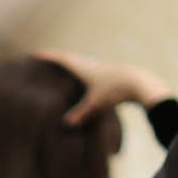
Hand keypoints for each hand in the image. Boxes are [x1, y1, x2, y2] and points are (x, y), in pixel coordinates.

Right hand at [31, 50, 172, 125]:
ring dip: (73, 63)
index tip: (37, 53)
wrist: (140, 83)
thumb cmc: (115, 90)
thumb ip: (80, 114)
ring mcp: (103, 68)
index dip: (50, 57)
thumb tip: (66, 124)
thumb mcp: (95, 104)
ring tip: (67, 67)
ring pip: (83, 62)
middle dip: (59, 58)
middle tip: (49, 58)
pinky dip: (85, 71)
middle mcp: (92, 64)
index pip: (63, 60)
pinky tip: (89, 78)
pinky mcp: (111, 73)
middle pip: (72, 58)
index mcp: (84, 67)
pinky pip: (93, 70)